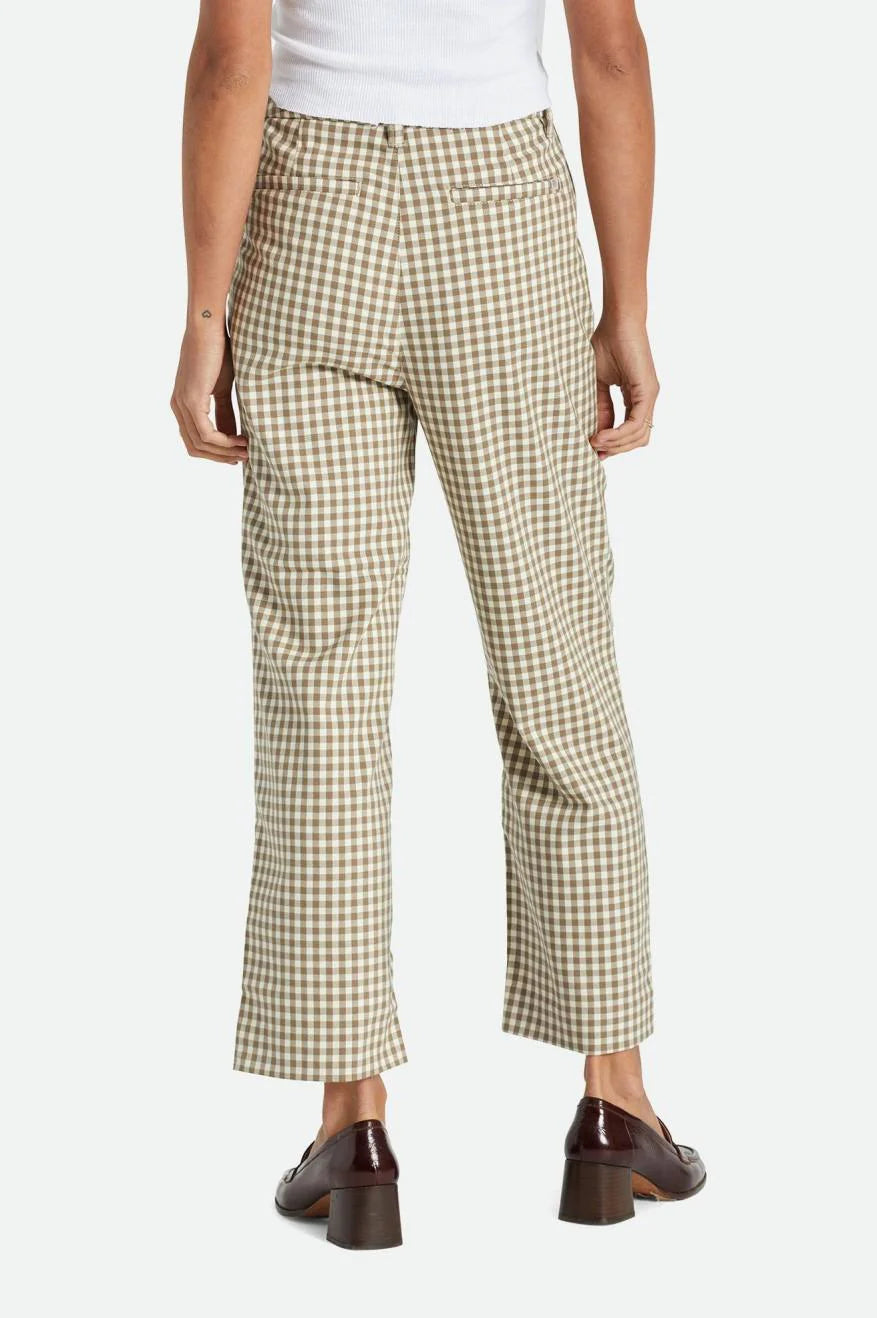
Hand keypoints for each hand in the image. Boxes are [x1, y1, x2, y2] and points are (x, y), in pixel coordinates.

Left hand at [171, 322, 247, 464]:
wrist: (209, 328)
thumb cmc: (218, 351)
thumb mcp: (222, 388)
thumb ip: (225, 412)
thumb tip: (233, 435)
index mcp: (182, 404)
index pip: (193, 441)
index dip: (214, 453)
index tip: (236, 455)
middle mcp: (178, 407)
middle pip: (195, 448)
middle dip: (220, 457)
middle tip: (244, 458)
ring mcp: (183, 405)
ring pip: (201, 444)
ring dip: (225, 452)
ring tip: (247, 451)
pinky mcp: (192, 401)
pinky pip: (207, 434)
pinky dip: (224, 442)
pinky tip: (240, 440)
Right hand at [590, 319, 658, 459]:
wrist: (617, 322)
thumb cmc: (606, 344)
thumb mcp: (598, 384)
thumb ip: (601, 408)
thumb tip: (597, 433)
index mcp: (636, 397)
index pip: (630, 432)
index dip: (613, 445)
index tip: (593, 450)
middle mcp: (646, 400)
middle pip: (637, 440)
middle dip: (615, 449)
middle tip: (594, 449)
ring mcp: (649, 396)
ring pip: (639, 436)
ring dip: (616, 444)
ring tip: (595, 442)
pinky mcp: (648, 392)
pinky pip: (637, 423)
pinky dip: (619, 434)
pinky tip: (602, 435)